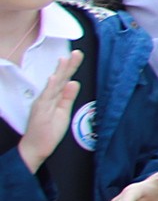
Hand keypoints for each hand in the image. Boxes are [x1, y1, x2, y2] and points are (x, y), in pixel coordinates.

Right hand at [15, 52, 80, 172]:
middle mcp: (48, 97)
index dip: (71, 68)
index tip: (78, 55)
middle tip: (77, 53)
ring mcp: (43, 103)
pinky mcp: (40, 111)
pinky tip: (53, 79)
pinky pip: (45, 98)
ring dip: (59, 72)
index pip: (64, 80)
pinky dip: (49, 88)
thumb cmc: (49, 130)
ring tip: (65, 60)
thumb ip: (68, 97)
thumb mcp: (63, 111)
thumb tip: (74, 82)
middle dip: (68, 65)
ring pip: (53, 85)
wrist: (36, 147)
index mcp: (54, 97)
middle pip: (60, 79)